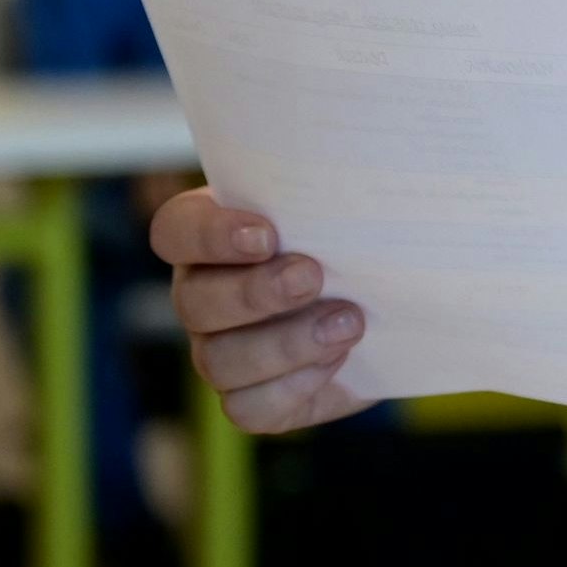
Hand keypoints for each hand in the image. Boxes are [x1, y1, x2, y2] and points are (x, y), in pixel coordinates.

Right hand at [153, 185, 374, 432]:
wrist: (390, 305)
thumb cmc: (359, 239)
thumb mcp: (349, 207)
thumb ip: (335, 188)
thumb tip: (368, 159)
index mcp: (210, 237)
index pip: (176, 231)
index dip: (210, 235)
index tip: (267, 233)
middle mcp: (203, 295)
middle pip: (194, 301)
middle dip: (256, 293)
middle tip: (313, 275)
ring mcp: (221, 351)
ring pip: (218, 360)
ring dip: (285, 344)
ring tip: (349, 322)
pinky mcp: (253, 399)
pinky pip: (247, 408)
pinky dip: (293, 386)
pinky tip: (339, 361)